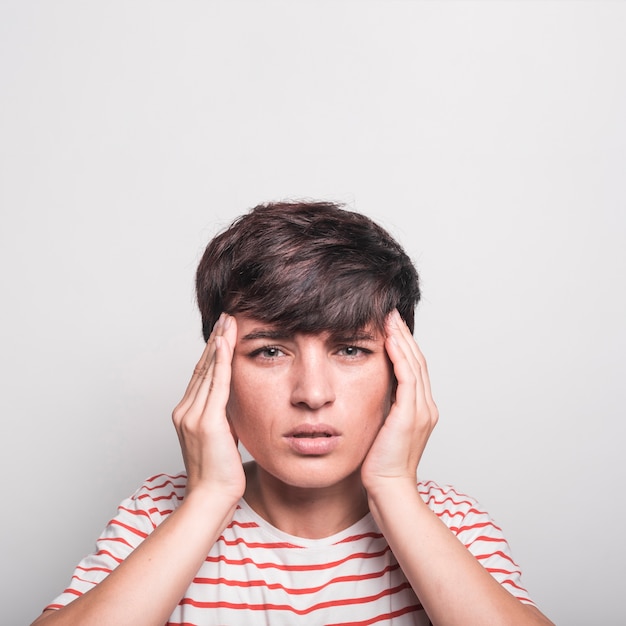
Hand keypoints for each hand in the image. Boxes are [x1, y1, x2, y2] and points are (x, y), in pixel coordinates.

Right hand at [172, 313, 244, 502]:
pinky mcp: (205, 422)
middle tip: (225, 316)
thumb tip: (235, 403)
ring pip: (208, 370)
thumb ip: (224, 417)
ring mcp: (192, 416)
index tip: (222, 332)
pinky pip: (215, 384)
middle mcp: (185, 411)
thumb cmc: (219, 474)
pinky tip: (225, 343)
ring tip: (228, 321)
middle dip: (215, 340)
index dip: (211, 352)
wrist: (211, 500)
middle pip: (202, 367)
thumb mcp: (222, 438)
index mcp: (187, 414)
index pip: (202, 375)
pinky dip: (220, 361)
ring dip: (218, 343)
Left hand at [361, 309, 437, 493]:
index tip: (390, 326)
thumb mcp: (382, 430)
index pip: (413, 369)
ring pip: (414, 365)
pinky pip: (406, 378)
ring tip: (390, 318)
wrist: (389, 491)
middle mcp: (425, 407)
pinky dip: (400, 356)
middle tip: (390, 313)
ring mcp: (420, 411)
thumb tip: (368, 391)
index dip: (404, 345)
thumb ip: (382, 409)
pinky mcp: (410, 416)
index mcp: (420, 410)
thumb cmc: (380, 466)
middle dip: (403, 335)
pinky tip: (390, 340)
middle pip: (417, 361)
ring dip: (401, 339)